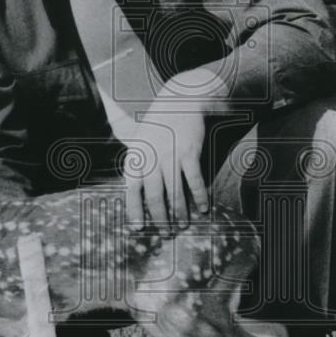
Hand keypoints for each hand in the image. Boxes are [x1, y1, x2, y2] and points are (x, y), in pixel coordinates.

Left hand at [124, 68, 227, 227]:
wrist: (179, 102)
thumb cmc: (158, 127)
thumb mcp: (139, 143)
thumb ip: (137, 166)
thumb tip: (133, 194)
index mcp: (137, 158)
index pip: (132, 190)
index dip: (134, 211)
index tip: (139, 229)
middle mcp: (151, 158)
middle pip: (155, 196)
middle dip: (160, 219)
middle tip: (166, 234)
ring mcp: (170, 155)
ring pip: (175, 192)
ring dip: (180, 213)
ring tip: (183, 226)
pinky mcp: (189, 152)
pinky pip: (194, 180)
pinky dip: (199, 196)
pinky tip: (203, 208)